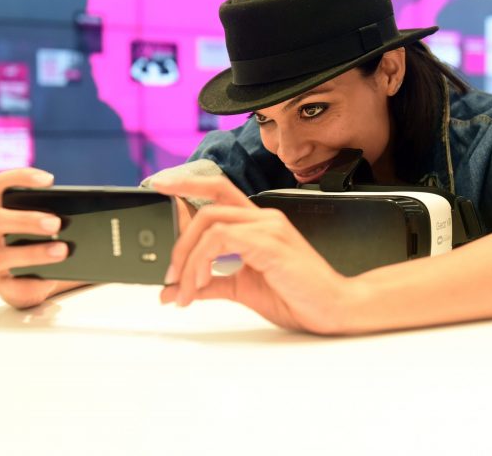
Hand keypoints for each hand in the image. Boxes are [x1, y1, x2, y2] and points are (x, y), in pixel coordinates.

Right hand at [0, 168, 86, 308]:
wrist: (36, 279)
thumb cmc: (39, 242)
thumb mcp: (42, 223)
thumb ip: (53, 211)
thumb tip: (90, 205)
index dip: (20, 178)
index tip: (49, 180)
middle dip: (27, 219)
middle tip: (56, 222)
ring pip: (2, 256)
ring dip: (34, 252)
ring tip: (62, 250)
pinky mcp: (2, 287)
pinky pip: (14, 286)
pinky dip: (35, 282)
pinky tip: (52, 279)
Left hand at [151, 176, 351, 334]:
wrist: (332, 309)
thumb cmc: (296, 296)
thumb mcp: (242, 289)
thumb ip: (209, 284)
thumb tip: (173, 291)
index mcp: (258, 224)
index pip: (218, 191)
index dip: (187, 183)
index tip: (160, 184)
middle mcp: (264, 218)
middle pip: (208, 207)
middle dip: (180, 241)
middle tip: (170, 276)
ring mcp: (268, 227)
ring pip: (210, 223)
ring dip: (188, 259)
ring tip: (186, 290)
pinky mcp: (270, 242)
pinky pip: (222, 239)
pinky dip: (202, 262)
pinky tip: (201, 285)